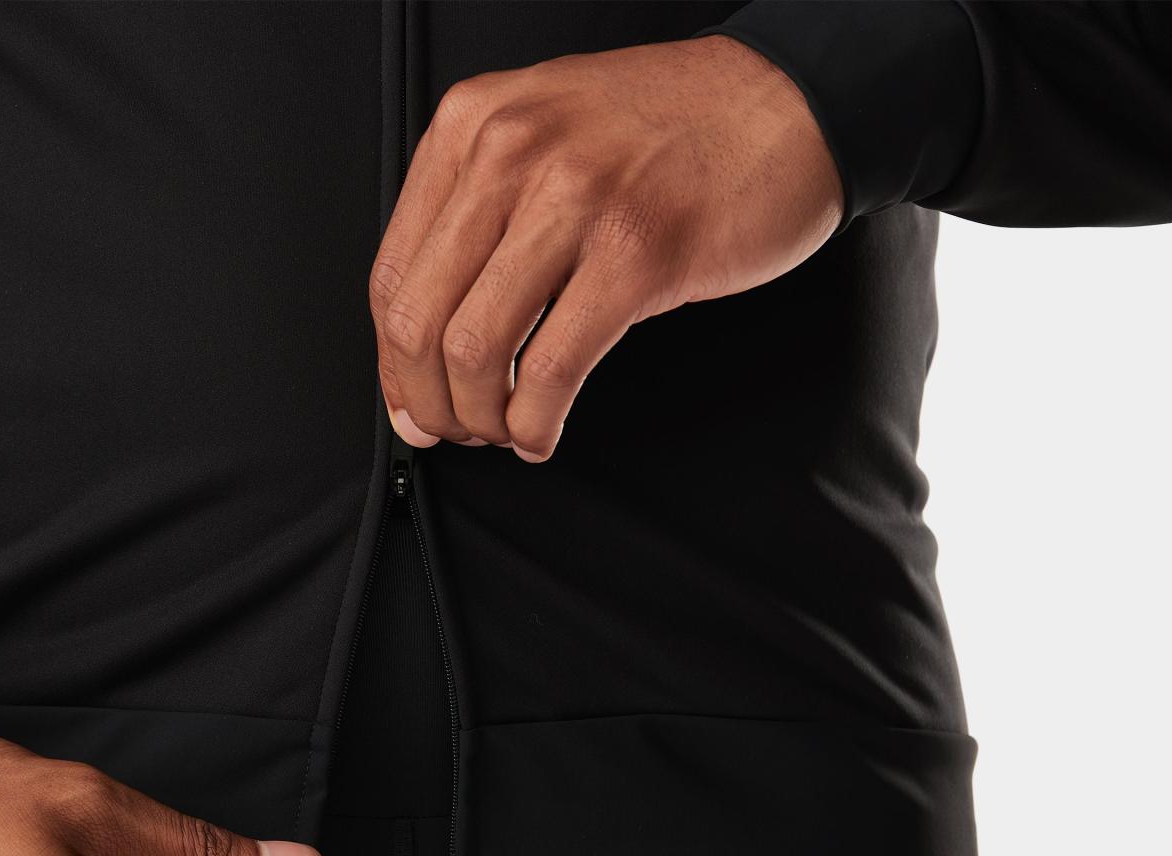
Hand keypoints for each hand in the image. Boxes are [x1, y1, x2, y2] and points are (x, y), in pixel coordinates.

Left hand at [369, 34, 841, 461]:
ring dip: (480, 417)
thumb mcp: (544, 130)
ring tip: (503, 430)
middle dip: (426, 401)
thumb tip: (427, 328)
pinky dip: (535, 422)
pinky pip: (554, 367)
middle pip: (420, 319)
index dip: (391, 362)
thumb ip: (479, 207)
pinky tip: (541, 432)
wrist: (788, 100)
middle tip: (451, 430)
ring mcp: (576, 201)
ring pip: (475, 348)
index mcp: (473, 124)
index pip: (391, 273)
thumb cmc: (671, 124)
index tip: (409, 398)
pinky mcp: (638, 254)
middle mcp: (512, 153)